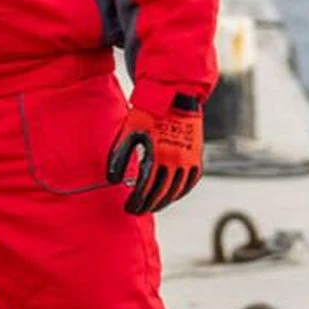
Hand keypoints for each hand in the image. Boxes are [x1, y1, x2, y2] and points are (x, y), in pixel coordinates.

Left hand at [105, 95, 202, 214]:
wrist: (176, 97)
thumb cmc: (148, 113)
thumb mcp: (129, 131)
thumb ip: (119, 155)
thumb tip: (112, 180)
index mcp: (158, 155)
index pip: (146, 188)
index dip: (137, 201)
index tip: (129, 208)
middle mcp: (176, 161)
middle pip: (161, 193)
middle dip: (148, 205)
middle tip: (137, 211)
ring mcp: (189, 160)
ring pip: (176, 191)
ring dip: (163, 202)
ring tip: (151, 206)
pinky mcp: (197, 157)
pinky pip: (190, 182)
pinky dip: (179, 192)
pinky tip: (170, 196)